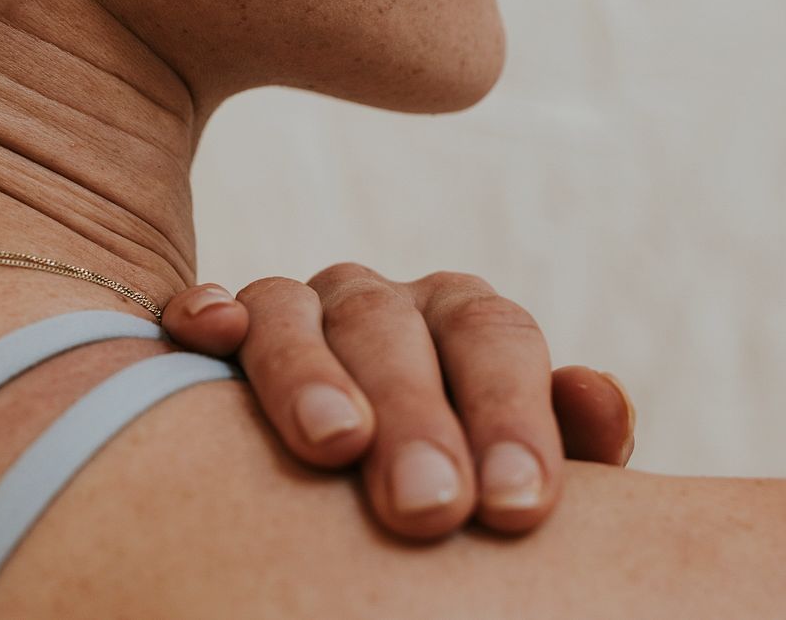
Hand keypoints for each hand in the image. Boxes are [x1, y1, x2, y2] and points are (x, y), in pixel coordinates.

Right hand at [161, 265, 635, 541]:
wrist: (362, 479)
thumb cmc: (454, 487)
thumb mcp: (509, 471)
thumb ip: (557, 439)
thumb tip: (603, 400)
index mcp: (463, 321)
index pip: (494, 336)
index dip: (510, 412)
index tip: (518, 506)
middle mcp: (381, 305)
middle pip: (394, 325)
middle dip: (414, 411)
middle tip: (429, 506)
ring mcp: (300, 312)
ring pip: (295, 308)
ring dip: (310, 369)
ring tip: (333, 443)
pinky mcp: (222, 333)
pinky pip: (207, 306)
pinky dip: (209, 311)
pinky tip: (211, 331)